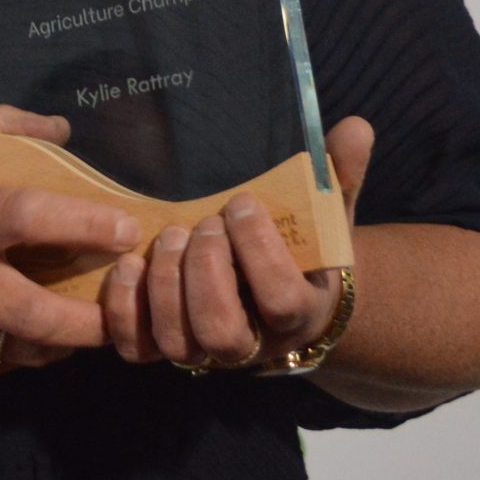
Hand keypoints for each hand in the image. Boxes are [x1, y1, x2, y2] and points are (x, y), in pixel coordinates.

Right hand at [0, 106, 143, 376]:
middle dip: (90, 318)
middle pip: (34, 310)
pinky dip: (27, 351)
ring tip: (95, 320)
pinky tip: (42, 332)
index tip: (126, 227)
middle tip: (124, 302)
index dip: (82, 223)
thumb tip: (59, 129)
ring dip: (66, 341)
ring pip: (23, 349)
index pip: (24, 217)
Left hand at [102, 116, 372, 370]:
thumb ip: (340, 174)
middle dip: (206, 272)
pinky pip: (136, 348)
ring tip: (168, 236)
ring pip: (177, 343)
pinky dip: (124, 310)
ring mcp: (204, 351)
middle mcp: (249, 343)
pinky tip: (129, 264)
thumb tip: (355, 128)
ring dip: (165, 285)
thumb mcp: (327, 212)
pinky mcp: (164, 347)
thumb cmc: (301, 247)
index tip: (241, 203)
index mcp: (296, 313)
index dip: (258, 253)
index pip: (280, 301)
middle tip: (202, 224)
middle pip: (221, 332)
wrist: (279, 294)